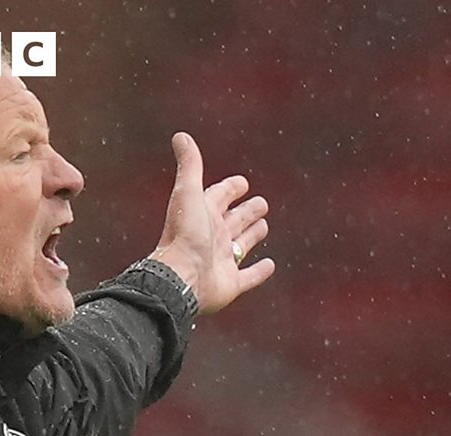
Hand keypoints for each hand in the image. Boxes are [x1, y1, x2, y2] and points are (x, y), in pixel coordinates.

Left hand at [151, 132, 274, 313]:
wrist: (182, 277)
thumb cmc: (184, 234)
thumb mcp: (188, 193)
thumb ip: (189, 165)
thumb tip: (180, 135)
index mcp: (203, 215)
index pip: (219, 197)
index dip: (230, 189)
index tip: (241, 183)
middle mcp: (212, 237)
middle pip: (234, 220)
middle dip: (246, 211)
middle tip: (260, 204)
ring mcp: (222, 261)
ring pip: (242, 245)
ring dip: (253, 236)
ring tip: (263, 226)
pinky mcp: (231, 284)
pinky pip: (249, 277)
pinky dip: (260, 272)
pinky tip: (270, 265)